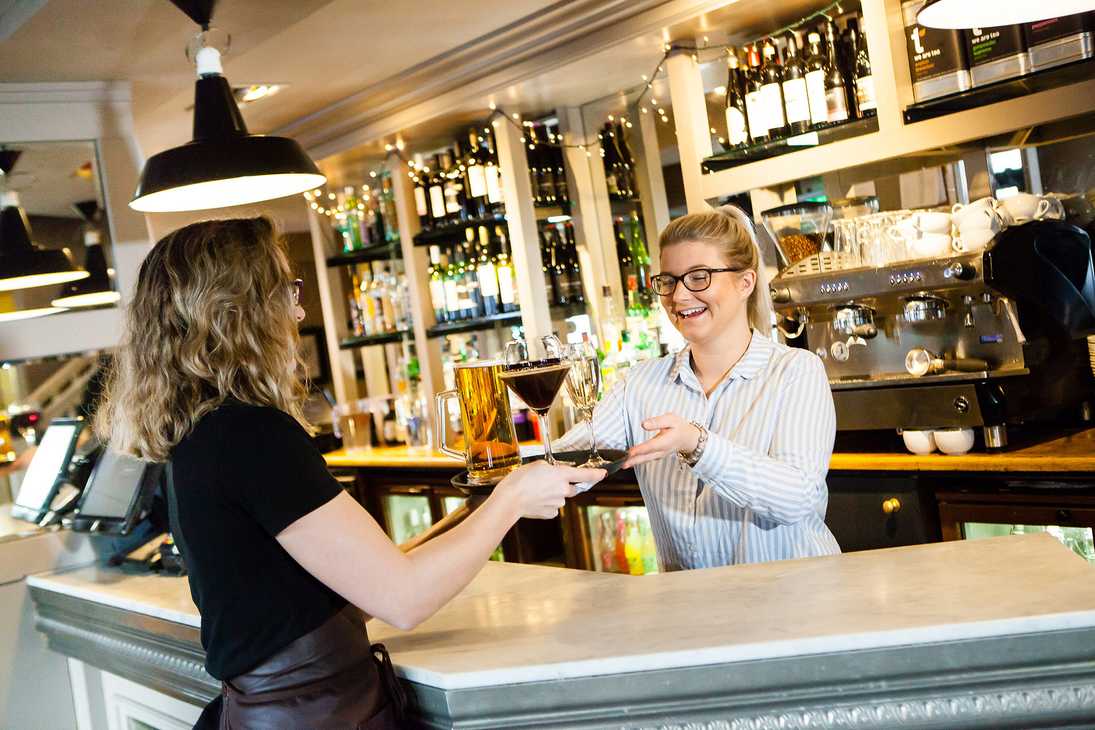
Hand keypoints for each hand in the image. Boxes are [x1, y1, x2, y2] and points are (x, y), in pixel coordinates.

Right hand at [492, 461, 606, 518]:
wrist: (510, 500)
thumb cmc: (520, 480)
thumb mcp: (536, 465)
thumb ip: (549, 468)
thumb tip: (553, 474)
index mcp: (561, 475)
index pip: (585, 475)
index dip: (596, 474)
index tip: (603, 473)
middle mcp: (563, 490)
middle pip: (571, 488)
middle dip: (564, 485)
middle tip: (548, 482)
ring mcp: (558, 503)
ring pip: (560, 498)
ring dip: (552, 494)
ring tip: (535, 491)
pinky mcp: (551, 513)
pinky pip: (553, 507)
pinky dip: (546, 504)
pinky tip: (535, 501)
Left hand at [624, 413, 699, 467]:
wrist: (687, 438)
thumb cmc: (678, 427)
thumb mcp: (670, 419)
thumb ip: (657, 422)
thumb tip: (643, 424)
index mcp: (666, 441)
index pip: (652, 446)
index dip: (641, 449)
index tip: (631, 451)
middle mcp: (662, 450)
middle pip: (647, 456)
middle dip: (635, 460)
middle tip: (624, 464)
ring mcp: (660, 454)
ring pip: (646, 459)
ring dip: (635, 462)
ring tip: (624, 464)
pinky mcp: (657, 455)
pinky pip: (646, 459)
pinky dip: (638, 461)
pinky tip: (629, 461)